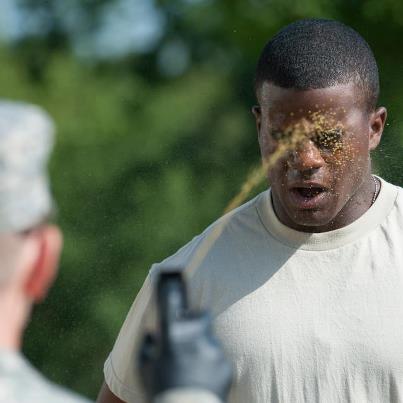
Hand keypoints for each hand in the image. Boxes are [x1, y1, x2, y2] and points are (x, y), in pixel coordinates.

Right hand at [138, 271, 232, 401]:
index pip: (171, 305)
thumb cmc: (160, 392)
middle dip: (196, 320)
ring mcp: (213, 351)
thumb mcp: (145, 367)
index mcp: (172, 339)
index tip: (174, 275)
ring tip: (193, 367)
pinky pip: (217, 355)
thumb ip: (148, 344)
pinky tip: (201, 377)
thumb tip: (154, 331)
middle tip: (189, 332)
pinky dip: (210, 362)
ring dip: (202, 345)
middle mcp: (194, 340)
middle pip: (201, 316)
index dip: (172, 289)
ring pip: (209, 338)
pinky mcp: (225, 364)